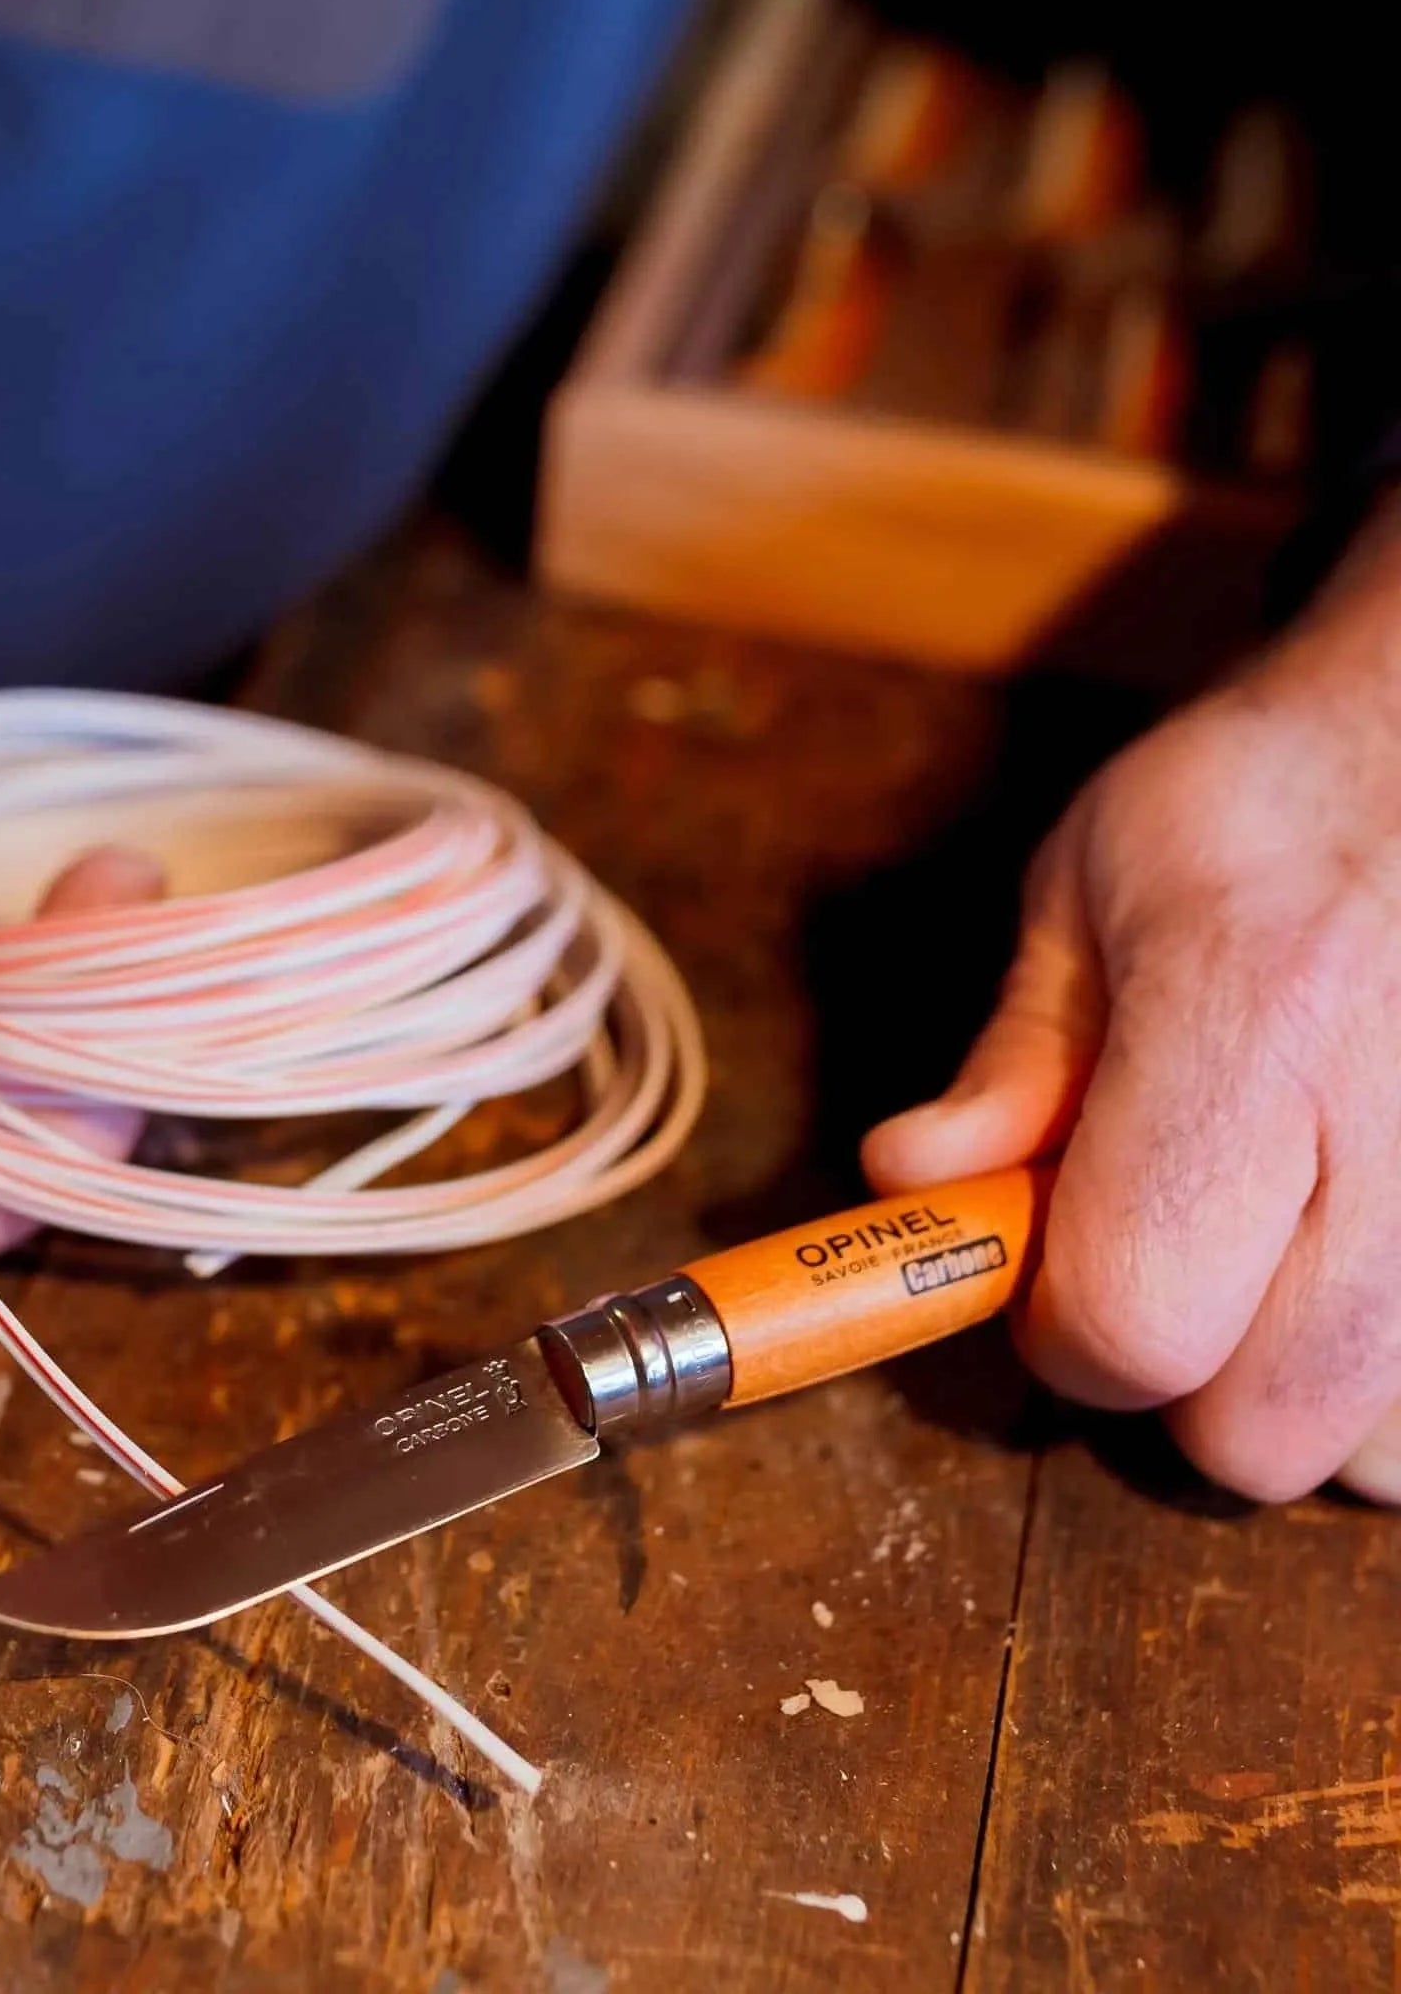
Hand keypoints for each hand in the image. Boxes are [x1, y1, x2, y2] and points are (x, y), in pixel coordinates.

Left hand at [864, 502, 1399, 1503]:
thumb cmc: (1266, 803)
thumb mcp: (1095, 888)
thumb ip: (1013, 1058)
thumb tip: (908, 1184)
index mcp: (1254, 1021)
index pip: (1134, 1312)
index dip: (1062, 1326)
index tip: (1046, 1266)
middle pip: (1259, 1432)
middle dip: (1181, 1379)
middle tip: (1173, 1258)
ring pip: (1377, 1458)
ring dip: (1302, 1394)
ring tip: (1287, 1249)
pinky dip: (1392, 1386)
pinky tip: (1365, 1263)